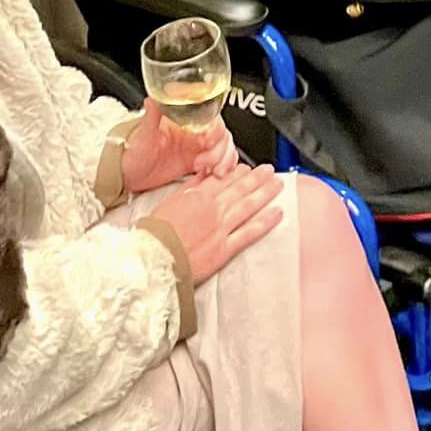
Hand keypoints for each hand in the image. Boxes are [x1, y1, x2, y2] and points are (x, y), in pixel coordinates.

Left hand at [122, 98, 239, 193]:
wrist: (124, 174)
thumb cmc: (130, 152)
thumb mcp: (142, 135)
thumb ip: (151, 116)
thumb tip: (154, 98)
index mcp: (184, 121)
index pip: (211, 118)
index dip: (214, 130)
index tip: (206, 142)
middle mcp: (193, 132)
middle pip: (221, 135)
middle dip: (220, 150)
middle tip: (205, 163)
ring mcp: (196, 148)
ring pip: (224, 149)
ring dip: (224, 160)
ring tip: (211, 172)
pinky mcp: (196, 163)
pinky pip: (219, 163)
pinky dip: (222, 168)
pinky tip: (212, 176)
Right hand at [140, 163, 286, 282]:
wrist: (152, 262)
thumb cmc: (154, 237)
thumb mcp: (167, 204)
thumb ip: (187, 189)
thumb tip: (201, 177)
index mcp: (196, 197)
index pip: (223, 179)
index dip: (238, 173)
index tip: (246, 168)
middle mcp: (212, 209)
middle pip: (240, 189)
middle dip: (257, 178)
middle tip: (269, 170)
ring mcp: (221, 228)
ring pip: (249, 205)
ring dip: (266, 193)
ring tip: (277, 184)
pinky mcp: (225, 249)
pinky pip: (250, 232)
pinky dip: (266, 222)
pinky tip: (277, 213)